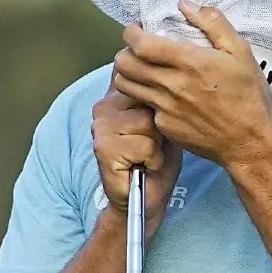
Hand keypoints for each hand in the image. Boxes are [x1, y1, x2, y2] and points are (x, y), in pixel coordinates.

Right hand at [91, 74, 182, 236]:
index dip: (160, 103)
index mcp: (117, 94)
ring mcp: (100, 126)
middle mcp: (104, 105)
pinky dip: (152, 159)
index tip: (158, 124)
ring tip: (149, 155)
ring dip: (157, 145)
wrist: (146, 197)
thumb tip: (171, 75)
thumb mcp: (164, 118)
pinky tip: (143, 166)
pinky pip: (145, 145)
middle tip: (152, 143)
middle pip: (150, 100)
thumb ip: (160, 96)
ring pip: (148, 123)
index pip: (145, 80)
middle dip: (160, 125)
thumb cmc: (158, 157)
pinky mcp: (103, 148)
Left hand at [113, 0, 271, 167]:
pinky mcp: (165, 126)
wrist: (250, 141)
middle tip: (138, 48)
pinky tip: (163, 93)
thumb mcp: (240, 51)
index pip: (140, 44)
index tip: (138, 29)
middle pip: (124, 64)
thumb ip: (213, 23)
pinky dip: (146, 96)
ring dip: (128, 73)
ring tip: (143, 68)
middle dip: (125, 51)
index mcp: (190, 63)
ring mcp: (165, 109)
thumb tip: (184, 5)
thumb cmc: (248, 94)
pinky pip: (143, 105)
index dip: (131, 33)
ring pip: (125, 86)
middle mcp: (172, 86)